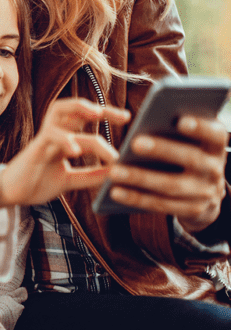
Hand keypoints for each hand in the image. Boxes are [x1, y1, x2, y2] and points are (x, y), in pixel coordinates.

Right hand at [0, 98, 129, 207]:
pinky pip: (49, 136)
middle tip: (121, 116)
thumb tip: (116, 174)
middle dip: (97, 107)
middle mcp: (53, 133)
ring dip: (81, 111)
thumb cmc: (36, 182)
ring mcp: (43, 139)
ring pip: (59, 112)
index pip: (83, 118)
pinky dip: (64, 139)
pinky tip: (77, 151)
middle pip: (72, 107)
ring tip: (100, 121)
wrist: (10, 194)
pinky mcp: (34, 150)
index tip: (126, 118)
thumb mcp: (69, 180)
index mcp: (62, 138)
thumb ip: (90, 175)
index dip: (104, 114)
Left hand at [107, 115, 228, 232]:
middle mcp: (216, 169)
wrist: (206, 194)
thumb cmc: (186, 153)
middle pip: (191, 159)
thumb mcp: (190, 142)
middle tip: (135, 143)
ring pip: (172, 185)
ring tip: (114, 172)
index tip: (180, 120)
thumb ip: (175, 131)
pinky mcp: (192, 210)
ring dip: (141, 178)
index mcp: (215, 146)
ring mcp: (206, 192)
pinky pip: (162, 205)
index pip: (215, 135)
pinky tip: (115, 192)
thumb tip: (147, 120)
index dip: (200, 127)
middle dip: (162, 150)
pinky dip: (137, 198)